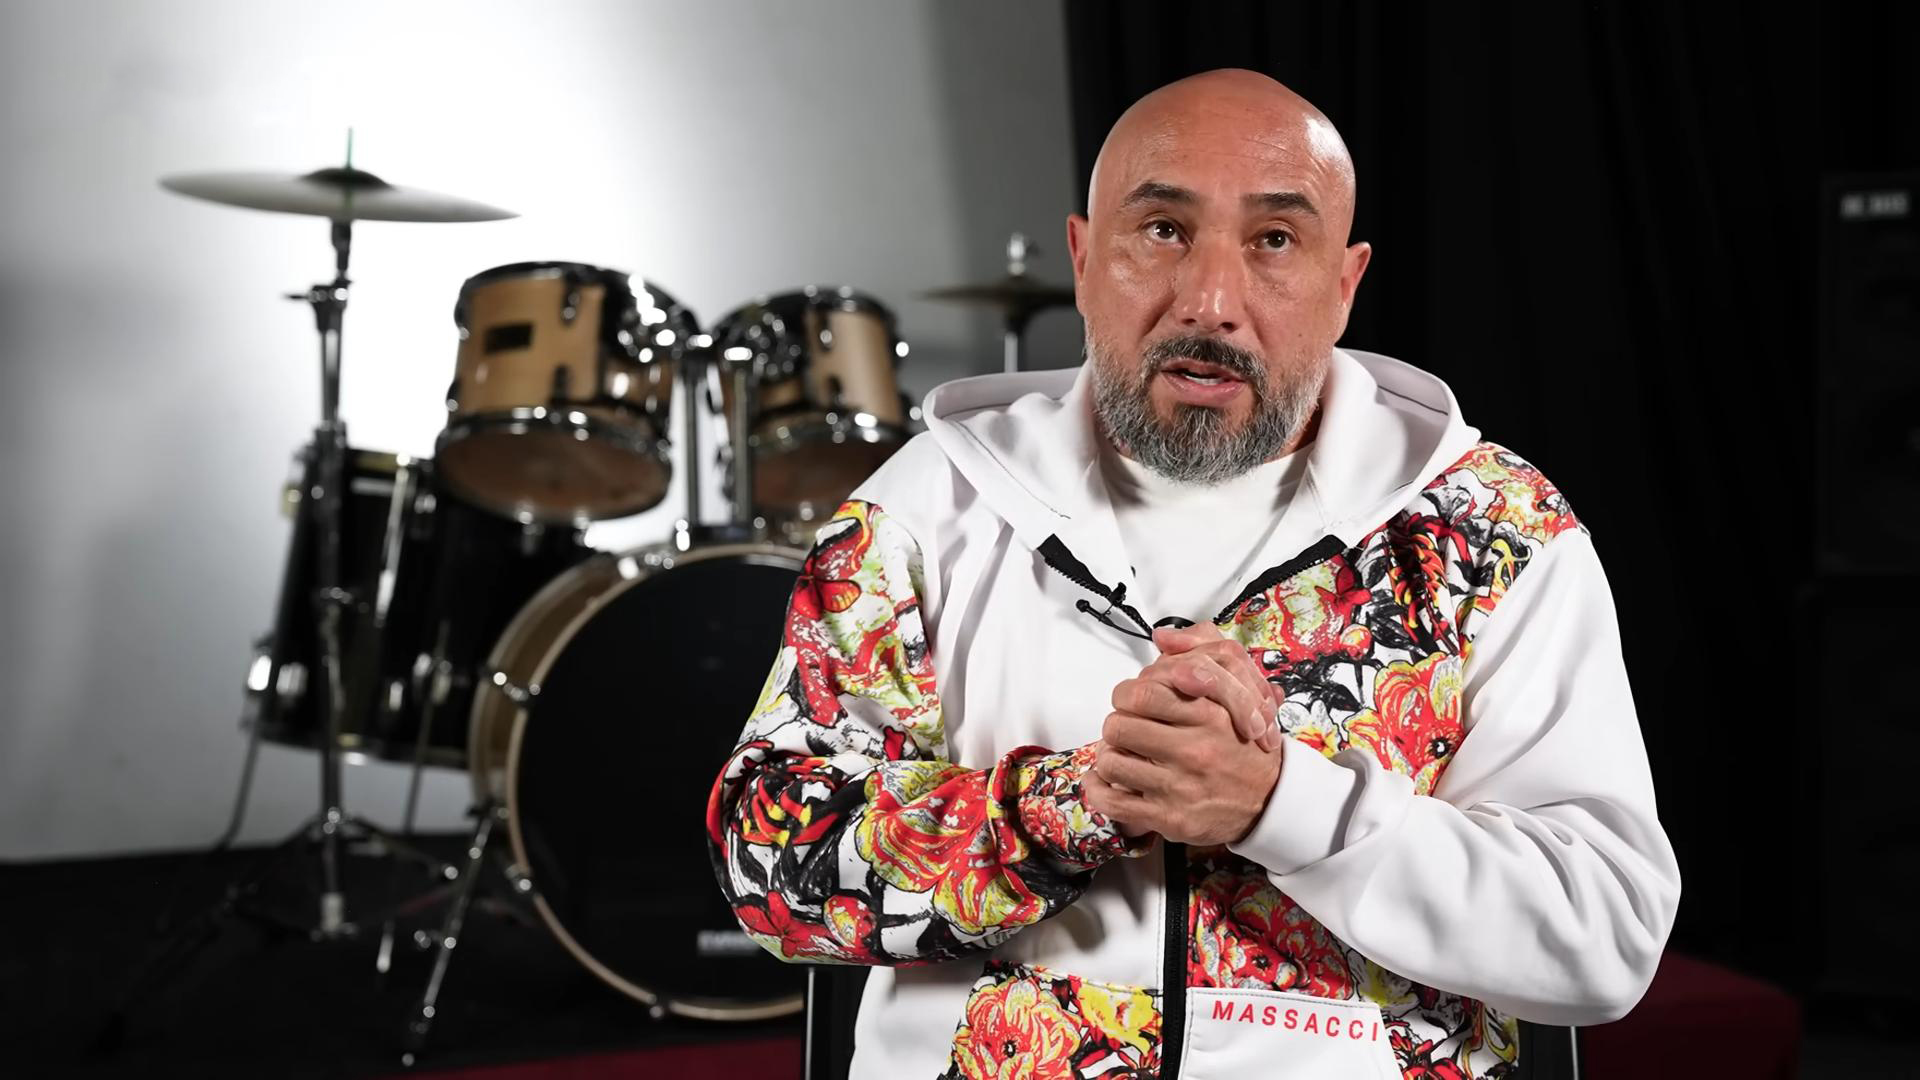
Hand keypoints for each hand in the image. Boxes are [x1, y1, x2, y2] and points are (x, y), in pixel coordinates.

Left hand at [1083, 625, 1284, 845]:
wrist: (1271, 800)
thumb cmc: (1244, 744)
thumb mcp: (1236, 690)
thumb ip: (1203, 653)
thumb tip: (1163, 637)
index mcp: (1210, 714)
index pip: (1143, 693)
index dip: (1128, 694)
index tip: (1134, 701)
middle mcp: (1196, 749)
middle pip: (1119, 725)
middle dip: (1117, 724)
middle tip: (1127, 728)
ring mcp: (1182, 786)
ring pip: (1111, 762)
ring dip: (1109, 757)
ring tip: (1122, 755)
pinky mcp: (1170, 818)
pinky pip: (1112, 801)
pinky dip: (1099, 789)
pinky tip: (1105, 782)